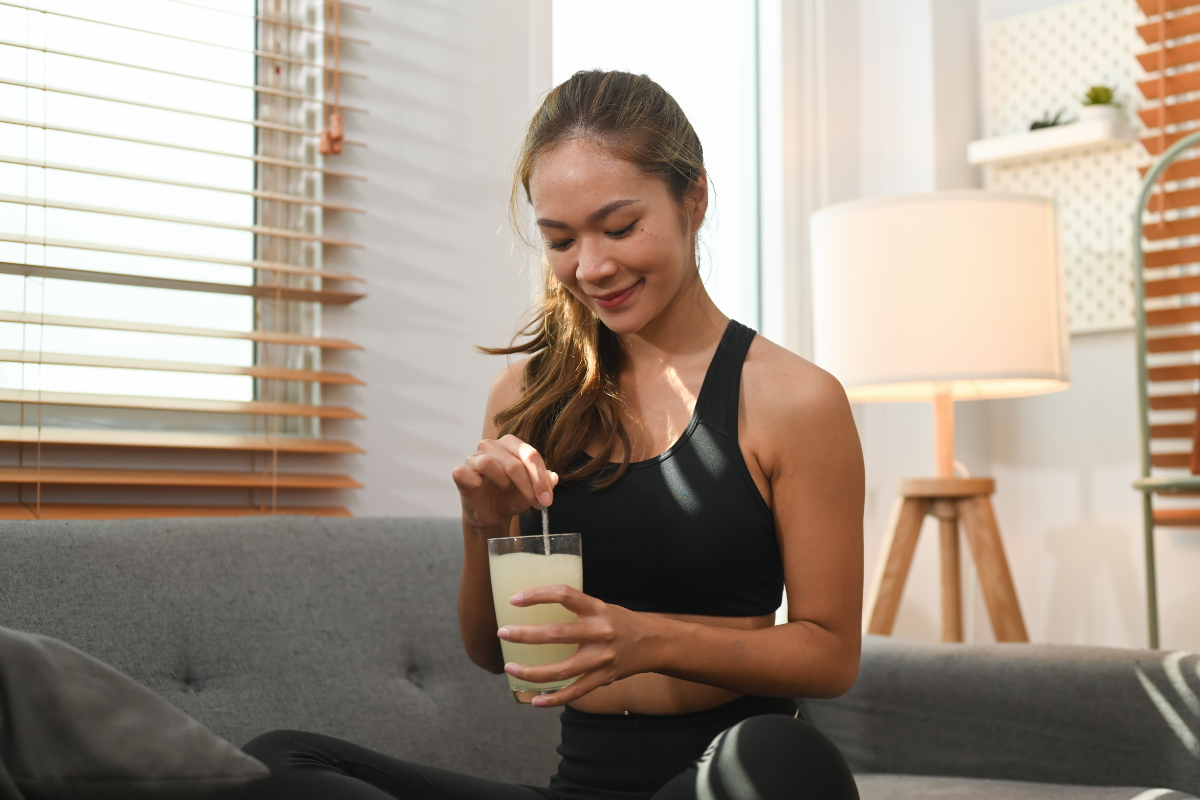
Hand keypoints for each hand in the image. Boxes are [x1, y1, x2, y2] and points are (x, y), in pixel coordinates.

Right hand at [452, 435, 558, 529]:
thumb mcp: (532, 490)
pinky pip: (464, 473)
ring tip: (506, 489)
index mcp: (511, 444)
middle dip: (529, 485)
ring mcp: (474, 457)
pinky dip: (475, 482)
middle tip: (537, 503)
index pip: (530, 455)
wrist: (491, 513)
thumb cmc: (511, 496)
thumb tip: (554, 478)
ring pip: (490, 463)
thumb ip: (544, 481)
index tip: (547, 499)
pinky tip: (480, 487)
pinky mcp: (461, 472)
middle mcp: (492, 445)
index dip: (541, 479)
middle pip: (514, 462)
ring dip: (504, 481)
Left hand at [497, 585, 648, 706]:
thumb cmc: (620, 623)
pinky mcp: (603, 678)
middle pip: (556, 634)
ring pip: (561, 670)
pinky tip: (535, 700)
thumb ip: (576, 609)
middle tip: (503, 633)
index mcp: (597, 609)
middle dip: (525, 635)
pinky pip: (574, 692)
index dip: (538, 595)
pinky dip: (554, 699)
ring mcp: (601, 659)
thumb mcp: (601, 607)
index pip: (564, 595)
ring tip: (510, 668)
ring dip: (532, 672)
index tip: (514, 599)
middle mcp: (599, 632)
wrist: (653, 644)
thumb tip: (538, 606)